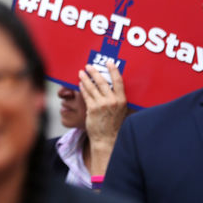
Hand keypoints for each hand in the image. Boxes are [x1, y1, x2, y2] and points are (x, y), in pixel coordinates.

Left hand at [79, 60, 127, 175]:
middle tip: (89, 66)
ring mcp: (101, 105)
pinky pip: (86, 95)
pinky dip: (82, 88)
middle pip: (102, 82)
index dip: (113, 70)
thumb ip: (117, 99)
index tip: (109, 63)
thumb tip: (113, 86)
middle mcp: (112, 101)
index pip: (118, 81)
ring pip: (92, 87)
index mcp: (122, 100)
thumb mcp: (121, 111)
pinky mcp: (92, 109)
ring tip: (81, 72)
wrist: (107, 138)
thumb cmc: (114, 125)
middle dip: (95, 72)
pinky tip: (80, 84)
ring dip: (86, 78)